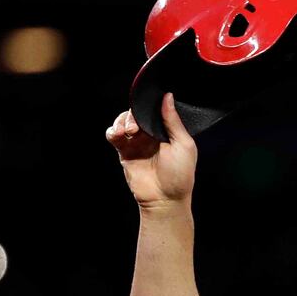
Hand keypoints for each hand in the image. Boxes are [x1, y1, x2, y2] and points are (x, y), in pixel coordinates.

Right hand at [106, 92, 196, 208]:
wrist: (165, 199)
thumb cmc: (180, 175)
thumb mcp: (183, 144)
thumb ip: (173, 120)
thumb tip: (168, 96)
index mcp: (166, 131)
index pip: (153, 110)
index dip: (147, 105)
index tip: (145, 104)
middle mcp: (151, 135)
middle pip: (136, 113)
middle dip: (133, 115)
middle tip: (136, 127)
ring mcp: (137, 143)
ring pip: (123, 121)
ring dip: (122, 121)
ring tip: (127, 132)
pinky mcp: (125, 152)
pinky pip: (114, 136)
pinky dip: (112, 131)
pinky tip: (117, 134)